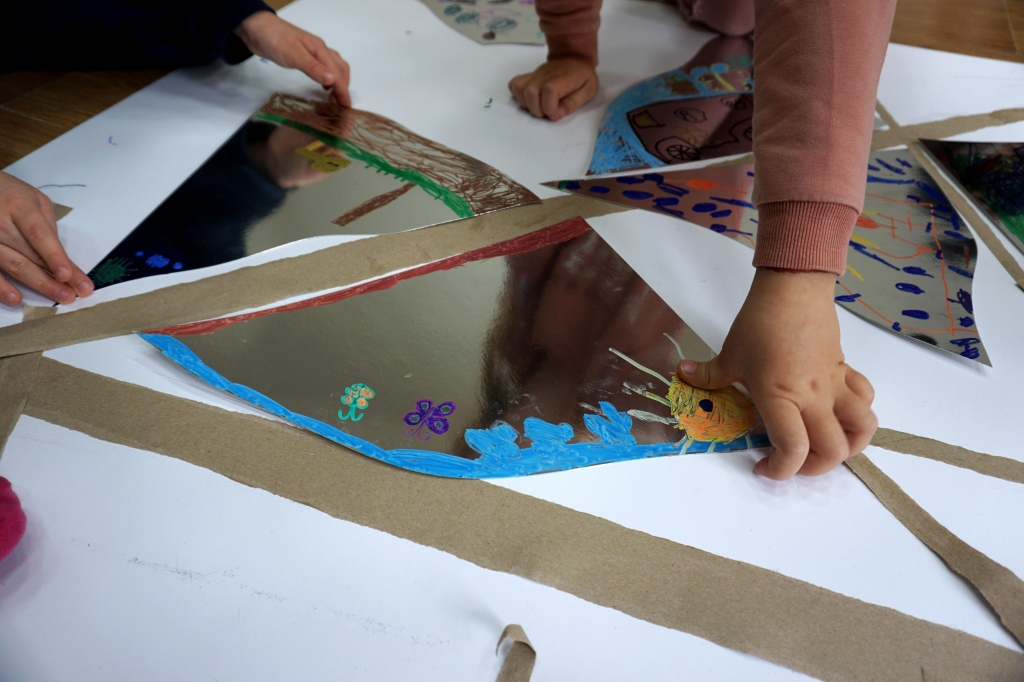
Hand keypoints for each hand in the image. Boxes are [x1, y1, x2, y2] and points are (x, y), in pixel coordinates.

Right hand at [0, 172, 92, 304]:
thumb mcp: (36, 200)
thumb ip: (48, 227)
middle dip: (53, 278)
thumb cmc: (12, 195)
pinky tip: (16, 299)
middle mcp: (1, 223)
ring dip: (37, 285)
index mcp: (20, 207)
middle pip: (29, 255)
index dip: (54, 256)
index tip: (67, 275)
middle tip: (72, 294)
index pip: (39, 235)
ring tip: (58, 297)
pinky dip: (2, 287)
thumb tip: (61, 257)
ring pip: (13, 266)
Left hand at [236, 11, 351, 106]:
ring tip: (334, 99)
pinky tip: (323, 87)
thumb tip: (333, 80)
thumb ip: (313, 68)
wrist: (255, 28)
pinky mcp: (303, 56)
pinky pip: (323, 69)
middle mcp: (319, 51)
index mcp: (320, 50)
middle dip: (344, 87)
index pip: (337, 73)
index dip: (343, 91)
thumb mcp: (294, 55)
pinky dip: (328, 79)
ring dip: (337, 83)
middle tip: (341, 105)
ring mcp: (312, 53)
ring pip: (333, 68)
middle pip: (340, 69)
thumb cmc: (274, 39)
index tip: (347, 107)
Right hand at [508, 59, 597, 120]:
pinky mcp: (529, 76)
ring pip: (519, 88)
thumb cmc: (583, 76)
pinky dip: (518, 95)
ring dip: (526, 104)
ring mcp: (535, 74)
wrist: (574, 56)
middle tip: (547, 113)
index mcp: (563, 77)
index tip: (555, 115)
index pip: (549, 90)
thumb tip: (557, 114)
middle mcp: (545, 74)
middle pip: (530, 91)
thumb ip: (573, 103)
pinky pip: (515, 84)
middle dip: (537, 109)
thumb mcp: (589, 90)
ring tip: (538, 107)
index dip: (549, 107)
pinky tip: (529, 101)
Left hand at [678, 268, 876, 479]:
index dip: (781, 470)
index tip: (764, 467)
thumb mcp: (730, 353)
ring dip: (849, 446)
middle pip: (834, 450)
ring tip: (826, 446)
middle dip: (814, 468)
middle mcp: (813, 397)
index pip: (794, 449)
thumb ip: (709, 373)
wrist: (793, 289)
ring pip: (863, 428)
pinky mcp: (845, 371)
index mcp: (781, 397)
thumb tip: (684, 374)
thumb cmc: (759, 323)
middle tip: (793, 461)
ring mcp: (834, 385)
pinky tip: (838, 414)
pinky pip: (865, 399)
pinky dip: (859, 414)